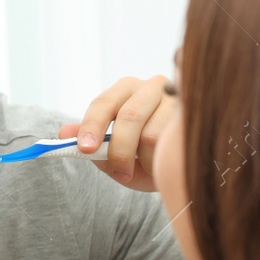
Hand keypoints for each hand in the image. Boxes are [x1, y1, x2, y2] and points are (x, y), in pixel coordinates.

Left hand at [59, 75, 174, 190]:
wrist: (182, 166)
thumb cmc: (144, 157)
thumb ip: (89, 144)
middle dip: (120, 150)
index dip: (92, 126)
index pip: (103, 104)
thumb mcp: (112, 154)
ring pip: (152, 135)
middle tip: (120, 173)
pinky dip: (164, 160)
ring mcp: (177, 99)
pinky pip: (173, 144)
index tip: (85, 148)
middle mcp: (151, 86)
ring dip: (146, 161)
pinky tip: (166, 161)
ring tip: (149, 167)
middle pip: (129, 116)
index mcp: (125, 90)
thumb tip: (63, 134)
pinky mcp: (196, 116)